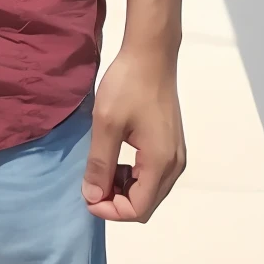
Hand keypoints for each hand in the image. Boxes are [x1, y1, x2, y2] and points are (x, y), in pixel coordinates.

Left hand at [82, 47, 185, 223]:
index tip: (87, 194)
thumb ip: (100, 164)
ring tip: (101, 169)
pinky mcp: (170, 144)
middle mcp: (174, 164)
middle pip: (145, 204)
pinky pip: (153, 174)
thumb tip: (92, 197)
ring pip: (150, 190)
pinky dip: (133, 176)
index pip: (137, 209)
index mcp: (161, 162)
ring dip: (124, 189)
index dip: (110, 210)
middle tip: (91, 182)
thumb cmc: (129, 85)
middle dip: (116, 201)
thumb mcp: (106, 125)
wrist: (151, 54)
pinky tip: (116, 158)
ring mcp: (175, 153)